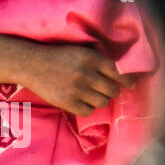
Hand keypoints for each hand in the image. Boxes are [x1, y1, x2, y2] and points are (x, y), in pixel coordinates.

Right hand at [16, 44, 134, 117]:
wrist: (32, 64)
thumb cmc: (60, 57)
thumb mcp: (82, 52)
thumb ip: (100, 62)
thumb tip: (123, 76)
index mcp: (92, 58)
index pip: (119, 73)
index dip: (128, 81)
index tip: (132, 85)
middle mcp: (86, 73)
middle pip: (113, 90)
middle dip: (112, 91)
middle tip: (105, 89)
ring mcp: (76, 89)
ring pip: (103, 102)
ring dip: (100, 100)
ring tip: (92, 95)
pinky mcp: (66, 102)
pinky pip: (88, 111)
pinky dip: (88, 108)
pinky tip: (82, 101)